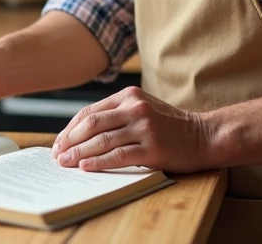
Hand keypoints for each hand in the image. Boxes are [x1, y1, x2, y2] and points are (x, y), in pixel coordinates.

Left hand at [51, 86, 211, 172]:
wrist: (204, 135)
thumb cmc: (170, 125)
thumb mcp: (143, 108)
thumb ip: (117, 114)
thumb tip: (82, 132)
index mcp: (129, 95)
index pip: (90, 111)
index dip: (70, 128)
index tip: (60, 142)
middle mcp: (135, 107)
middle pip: (91, 124)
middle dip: (69, 141)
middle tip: (57, 154)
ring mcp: (144, 127)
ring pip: (101, 140)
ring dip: (79, 153)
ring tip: (66, 162)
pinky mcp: (152, 147)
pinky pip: (118, 155)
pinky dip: (99, 162)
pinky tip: (86, 166)